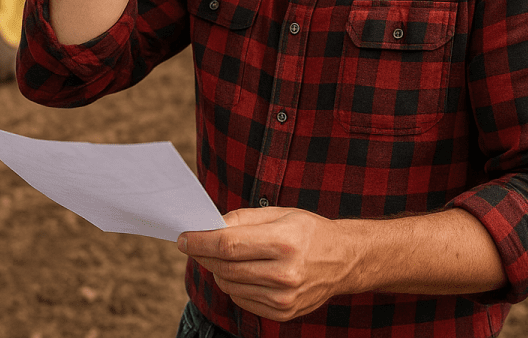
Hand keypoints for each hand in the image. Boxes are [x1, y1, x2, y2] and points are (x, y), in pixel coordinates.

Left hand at [178, 207, 353, 321]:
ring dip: (216, 270)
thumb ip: (243, 219)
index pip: (229, 244)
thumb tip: (210, 225)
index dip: (200, 241)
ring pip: (230, 285)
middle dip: (203, 254)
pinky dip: (232, 285)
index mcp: (284, 242)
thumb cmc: (309, 231)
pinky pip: (242, 300)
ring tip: (217, 255)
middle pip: (226, 267)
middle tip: (193, 243)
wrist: (344, 260)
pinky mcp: (283, 314)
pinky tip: (237, 271)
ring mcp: (284, 299)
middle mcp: (285, 274)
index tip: (183, 237)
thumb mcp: (279, 213)